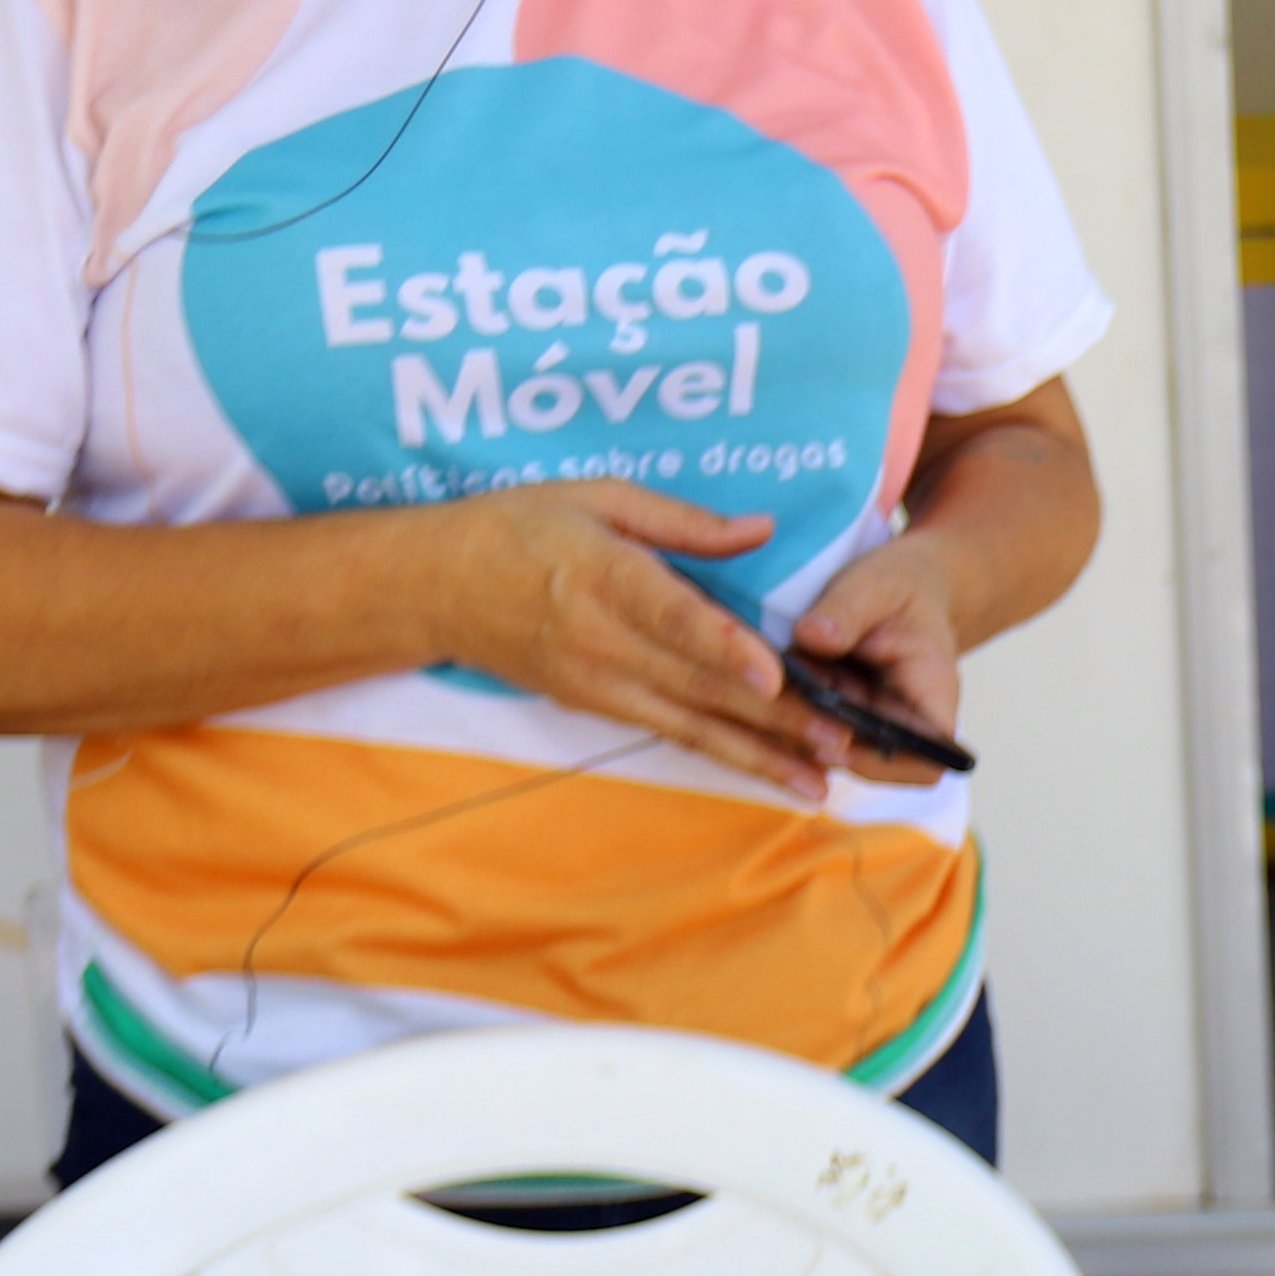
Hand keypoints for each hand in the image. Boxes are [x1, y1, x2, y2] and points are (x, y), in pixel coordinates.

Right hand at [401, 479, 812, 782]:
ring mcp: (597, 682)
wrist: (433, 588)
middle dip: (773, 718)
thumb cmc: (517, 526)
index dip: (724, 647)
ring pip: (689, 724)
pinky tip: (766, 769)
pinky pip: (667, 731)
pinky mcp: (593, 705)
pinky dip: (721, 753)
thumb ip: (682, 521)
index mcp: (605, 577)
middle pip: (697, 684)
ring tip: (818, 778)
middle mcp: (604, 641)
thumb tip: (762, 529)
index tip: (772, 673)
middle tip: (841, 739)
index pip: (672, 617)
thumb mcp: (596, 497)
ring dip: (758, 754)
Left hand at [761, 527, 970, 802]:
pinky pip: (806, 731)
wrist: (900, 584)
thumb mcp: (877, 583)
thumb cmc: (899, 586)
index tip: (838, 740)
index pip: (926, 759)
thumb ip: (847, 610)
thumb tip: (812, 638)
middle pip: (868, 763)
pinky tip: (768, 679)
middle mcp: (900, 720)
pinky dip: (783, 713)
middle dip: (822, 740)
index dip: (885, 765)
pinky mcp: (835, 715)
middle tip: (788, 702)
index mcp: (930, 694)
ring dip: (797, 726)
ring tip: (781, 677)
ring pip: (829, 750)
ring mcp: (866, 723)